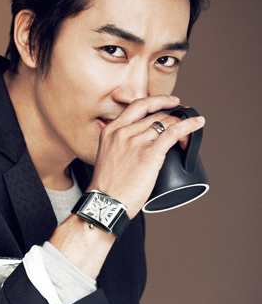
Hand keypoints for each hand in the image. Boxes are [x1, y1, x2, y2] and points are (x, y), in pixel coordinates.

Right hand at [88, 95, 204, 217]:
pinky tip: (198, 123)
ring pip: (166, 123)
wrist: (105, 202)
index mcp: (110, 131)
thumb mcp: (106, 156)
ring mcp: (135, 141)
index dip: (157, 101)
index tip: (170, 101)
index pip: (137, 106)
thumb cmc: (107, 186)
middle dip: (174, 119)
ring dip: (182, 127)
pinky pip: (174, 132)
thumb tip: (137, 145)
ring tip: (189, 138)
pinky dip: (189, 126)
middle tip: (184, 125)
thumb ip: (119, 145)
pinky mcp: (149, 153)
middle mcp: (122, 132)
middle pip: (155, 115)